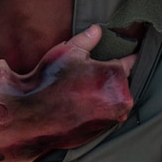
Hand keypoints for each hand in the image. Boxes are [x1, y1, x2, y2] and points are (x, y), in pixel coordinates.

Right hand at [0, 25, 136, 158]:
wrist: (30, 117)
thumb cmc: (50, 81)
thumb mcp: (68, 52)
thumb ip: (87, 39)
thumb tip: (97, 29)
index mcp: (116, 76)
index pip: (130, 62)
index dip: (128, 56)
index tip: (131, 53)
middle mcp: (120, 100)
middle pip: (120, 83)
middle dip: (109, 77)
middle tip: (88, 74)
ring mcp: (111, 119)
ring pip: (112, 100)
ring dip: (102, 94)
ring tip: (80, 89)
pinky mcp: (101, 132)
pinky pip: (102, 116)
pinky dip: (95, 110)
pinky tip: (77, 103)